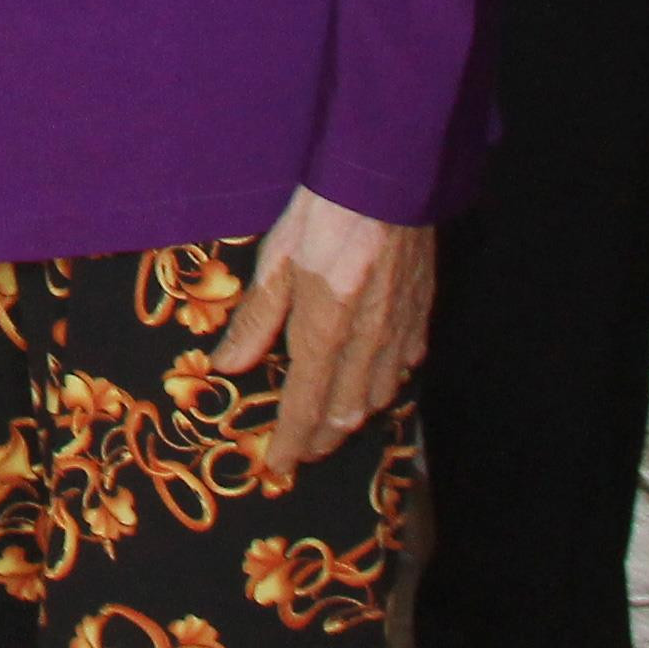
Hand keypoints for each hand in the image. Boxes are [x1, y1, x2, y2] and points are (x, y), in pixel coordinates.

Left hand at [212, 189, 431, 470]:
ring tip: (332, 425)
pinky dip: (386, 384)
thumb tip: (226, 366)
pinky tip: (375, 382)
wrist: (384, 182)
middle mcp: (367, 345)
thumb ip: (255, 321)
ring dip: (353, 417)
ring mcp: (400, 333)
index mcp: (325, 334)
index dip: (292, 442)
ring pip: (379, 396)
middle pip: (346, 412)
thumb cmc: (320, 216)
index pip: (306, 407)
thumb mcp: (274, 263)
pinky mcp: (421, 315)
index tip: (278, 466)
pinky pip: (406, 366)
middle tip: (303, 451)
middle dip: (322, 439)